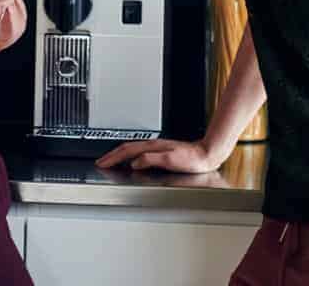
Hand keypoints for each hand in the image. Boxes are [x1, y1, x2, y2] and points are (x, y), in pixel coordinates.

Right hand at [95, 137, 221, 173]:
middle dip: (112, 155)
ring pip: (132, 149)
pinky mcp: (161, 152)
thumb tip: (135, 162)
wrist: (206, 154)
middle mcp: (153, 145)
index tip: (103, 162)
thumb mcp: (171, 160)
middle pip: (127, 148)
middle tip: (101, 161)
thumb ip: (151, 160)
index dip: (113, 157)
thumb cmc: (192, 159)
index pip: (127, 151)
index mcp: (153, 146)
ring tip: (111, 160)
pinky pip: (139, 152)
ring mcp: (157, 148)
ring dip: (119, 155)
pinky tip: (131, 161)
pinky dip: (129, 156)